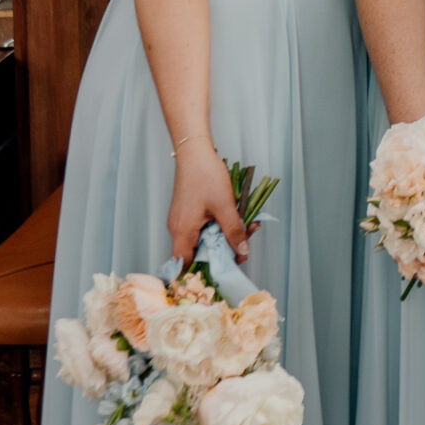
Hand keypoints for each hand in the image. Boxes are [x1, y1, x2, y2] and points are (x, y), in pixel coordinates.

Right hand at [166, 139, 247, 269]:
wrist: (194, 152)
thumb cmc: (205, 176)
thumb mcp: (225, 206)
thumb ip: (234, 231)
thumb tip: (242, 252)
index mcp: (183, 232)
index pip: (185, 266)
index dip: (203, 272)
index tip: (224, 270)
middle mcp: (178, 229)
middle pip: (198, 253)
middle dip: (223, 251)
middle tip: (244, 244)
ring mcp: (182, 221)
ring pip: (203, 239)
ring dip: (224, 237)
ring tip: (246, 227)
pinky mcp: (187, 213)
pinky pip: (203, 228)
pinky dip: (218, 226)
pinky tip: (235, 218)